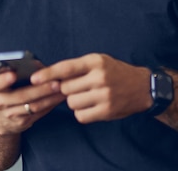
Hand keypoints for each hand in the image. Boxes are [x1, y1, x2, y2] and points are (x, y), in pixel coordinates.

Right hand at [0, 69, 64, 134]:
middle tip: (56, 82)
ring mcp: (10, 115)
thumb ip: (20, 70)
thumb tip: (37, 65)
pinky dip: (51, 104)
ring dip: (50, 97)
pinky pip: (39, 113)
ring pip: (33, 106)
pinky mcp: (22, 123)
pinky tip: (60, 97)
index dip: (3, 79)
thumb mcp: (7, 79)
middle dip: (40, 89)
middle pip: (21, 96)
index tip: (13, 74)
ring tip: (63, 89)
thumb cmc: (9, 89)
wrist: (1, 117)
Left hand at [30, 53, 151, 123]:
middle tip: (79, 87)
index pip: (66, 67)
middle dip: (67, 89)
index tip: (34, 79)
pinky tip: (92, 105)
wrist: (142, 87)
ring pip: (71, 103)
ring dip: (74, 101)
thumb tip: (51, 79)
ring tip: (88, 96)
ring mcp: (104, 95)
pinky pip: (80, 116)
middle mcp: (100, 77)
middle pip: (66, 88)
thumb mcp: (99, 61)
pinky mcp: (107, 111)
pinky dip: (82, 113)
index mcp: (96, 61)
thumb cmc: (115, 72)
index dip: (48, 74)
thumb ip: (77, 68)